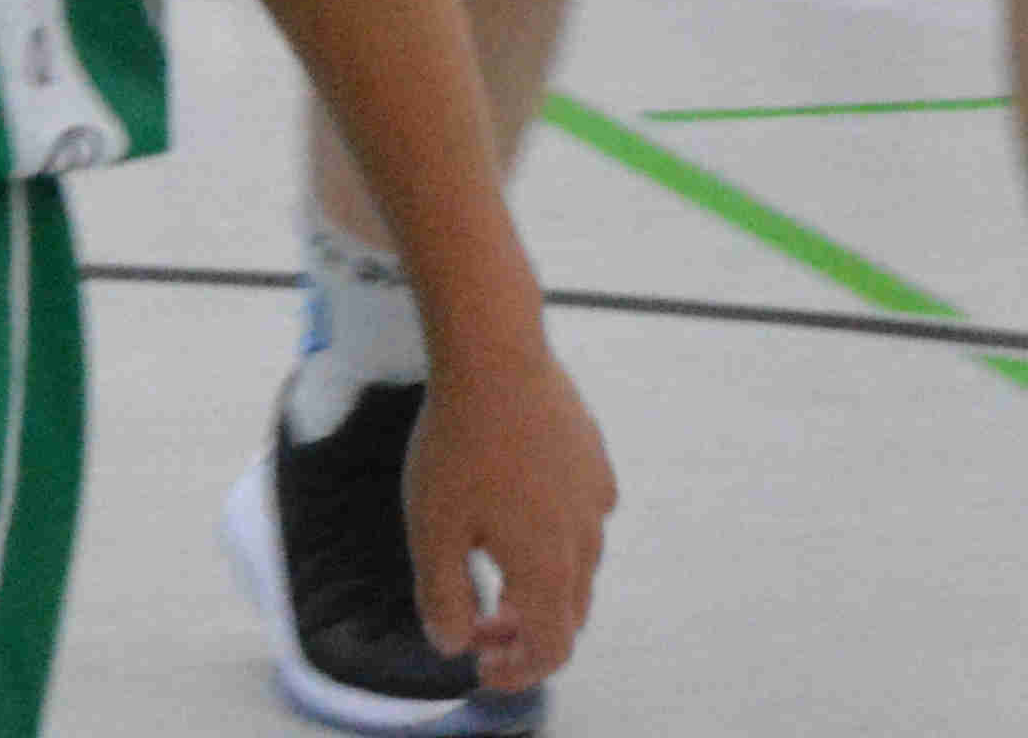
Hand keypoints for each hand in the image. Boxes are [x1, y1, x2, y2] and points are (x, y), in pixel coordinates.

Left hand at [400, 337, 610, 698]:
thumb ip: (443, 595)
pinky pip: (578, 517)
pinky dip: (549, 538)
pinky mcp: (593, 460)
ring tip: (488, 571)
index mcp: (548, 568)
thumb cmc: (457, 444)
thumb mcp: (432, 528)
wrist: (495, 357)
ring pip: (575, 565)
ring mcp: (595, 498)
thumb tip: (454, 643)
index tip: (481, 668)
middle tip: (477, 626)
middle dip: (523, 632)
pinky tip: (511, 511)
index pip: (551, 648)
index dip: (519, 671)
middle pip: (567, 612)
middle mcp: (585, 540)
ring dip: (537, 584)